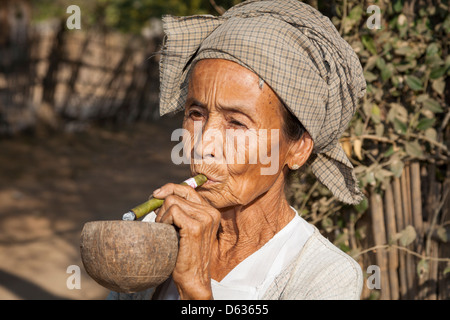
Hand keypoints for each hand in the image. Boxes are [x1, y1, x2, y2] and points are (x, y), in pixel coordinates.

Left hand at [153, 183, 220, 299]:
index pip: (188, 189)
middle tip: (160, 222)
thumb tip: (160, 196)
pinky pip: (172, 212)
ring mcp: (204, 219)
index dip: (169, 188)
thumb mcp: (187, 228)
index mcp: (210, 212)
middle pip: (176, 195)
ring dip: (162, 216)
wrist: (194, 278)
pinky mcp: (195, 227)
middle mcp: (210, 213)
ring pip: (172, 202)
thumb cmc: (187, 255)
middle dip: (162, 207)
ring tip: (166, 231)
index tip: (156, 195)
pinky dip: (164, 221)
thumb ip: (181, 211)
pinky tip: (167, 233)